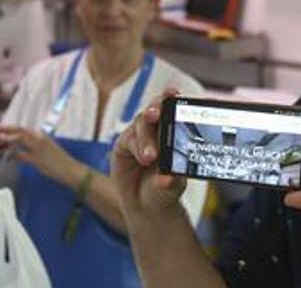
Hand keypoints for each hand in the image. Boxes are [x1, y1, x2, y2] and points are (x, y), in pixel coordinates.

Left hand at [0, 126, 83, 185]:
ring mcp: (38, 148)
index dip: (7, 128)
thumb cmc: (60, 162)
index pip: (21, 129)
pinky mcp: (38, 159)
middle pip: (17, 130)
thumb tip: (18, 152)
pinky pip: (22, 154)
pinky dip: (13, 155)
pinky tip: (8, 158)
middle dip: (2, 128)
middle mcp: (39, 138)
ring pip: (19, 138)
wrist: (72, 170)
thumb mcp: (46, 150)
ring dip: (5, 138)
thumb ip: (32, 148)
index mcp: (40, 136)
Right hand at [111, 88, 185, 221]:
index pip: (175, 109)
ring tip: (151, 156)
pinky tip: (143, 159)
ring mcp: (140, 135)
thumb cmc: (164, 189)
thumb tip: (168, 178)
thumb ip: (171, 181)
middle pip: (156, 108)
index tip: (176, 94)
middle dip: (156, 106)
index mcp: (175, 131)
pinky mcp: (124, 144)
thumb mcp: (172, 187)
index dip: (174, 99)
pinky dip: (137, 147)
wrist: (145, 206)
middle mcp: (157, 129)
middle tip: (156, 113)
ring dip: (146, 137)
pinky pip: (129, 139)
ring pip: (141, 124)